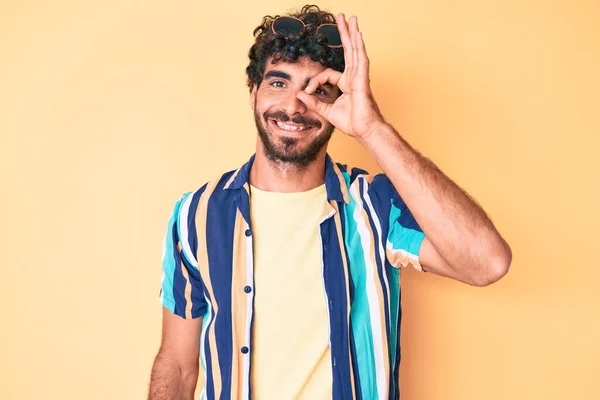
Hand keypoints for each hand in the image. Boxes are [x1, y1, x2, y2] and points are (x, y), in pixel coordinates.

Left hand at [296, 14, 384, 138]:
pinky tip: (357, 34)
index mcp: (346, 83)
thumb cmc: (351, 122)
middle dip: (344, 34)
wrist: (364, 131)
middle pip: (348, 50)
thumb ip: (313, 102)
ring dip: (352, 33)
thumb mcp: (326, 111)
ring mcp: (359, 77)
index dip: (315, 81)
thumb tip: (299, 94)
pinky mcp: (363, 80)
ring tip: (351, 18)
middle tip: (342, 17)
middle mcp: (353, 77)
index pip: (327, 74)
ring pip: (355, 50)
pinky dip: (359, 46)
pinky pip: (361, 60)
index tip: (308, 93)